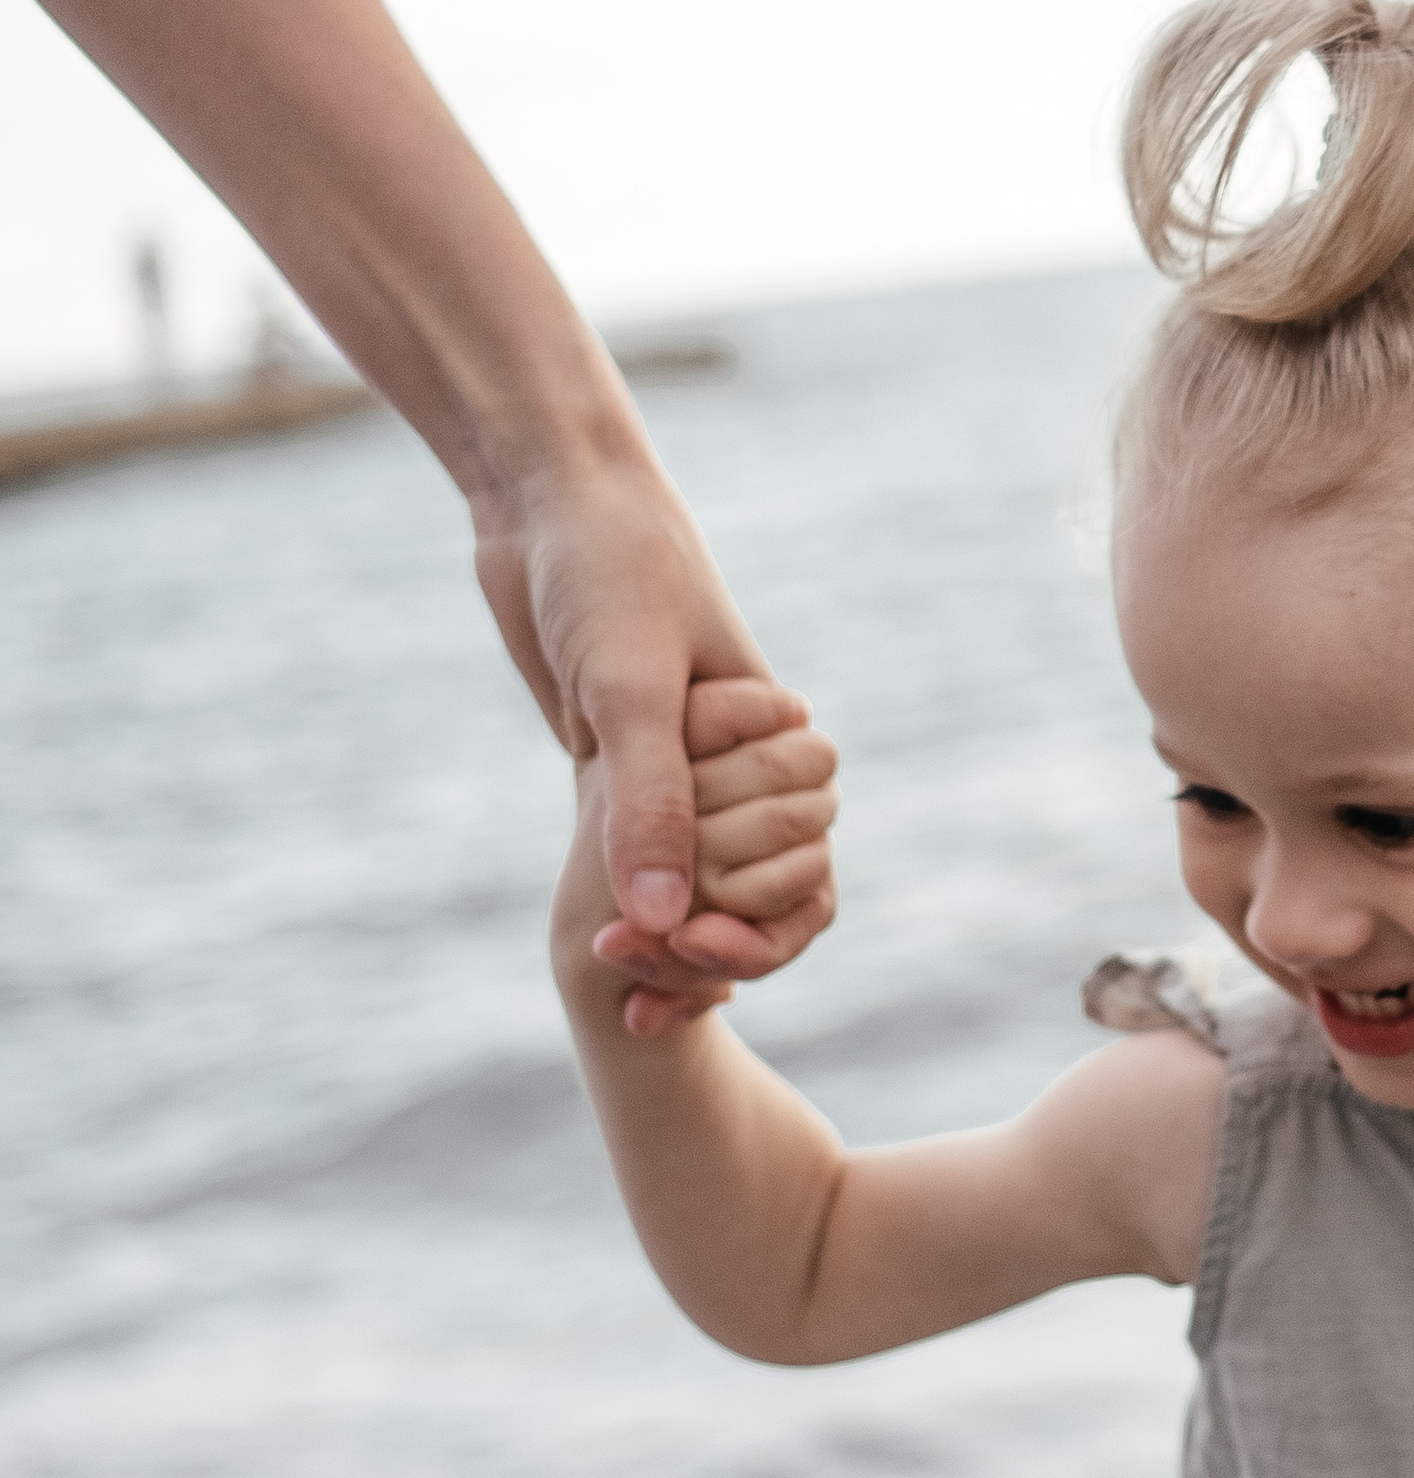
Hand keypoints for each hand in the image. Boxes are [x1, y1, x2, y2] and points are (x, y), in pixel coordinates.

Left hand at [478, 458, 836, 1006]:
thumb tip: (663, 923)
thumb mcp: (630, 685)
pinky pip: (651, 863)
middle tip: (622, 960)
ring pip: (703, 891)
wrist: (547, 499)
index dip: (751, 930)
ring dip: (671, 944)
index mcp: (776, 739)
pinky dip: (640, 916)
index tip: (680, 946)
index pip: (802, 875)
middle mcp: (741, 760)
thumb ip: (652, 802)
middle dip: (702, 946)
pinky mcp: (624, 766)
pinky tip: (607, 949)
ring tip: (618, 979)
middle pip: (756, 897)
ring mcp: (684, 766)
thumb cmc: (609, 569)